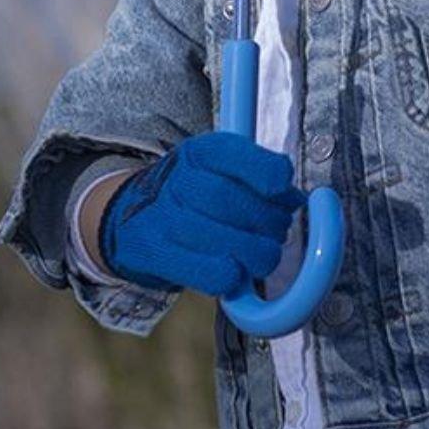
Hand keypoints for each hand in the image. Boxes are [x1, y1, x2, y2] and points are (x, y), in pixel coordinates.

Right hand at [98, 128, 303, 297]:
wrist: (131, 218)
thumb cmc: (194, 196)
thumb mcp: (222, 171)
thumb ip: (260, 178)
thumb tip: (297, 199)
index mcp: (200, 152)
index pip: (231, 153)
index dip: (265, 171)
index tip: (285, 188)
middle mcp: (177, 180)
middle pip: (227, 199)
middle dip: (266, 220)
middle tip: (278, 231)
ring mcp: (162, 218)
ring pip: (218, 237)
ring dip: (256, 252)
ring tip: (263, 255)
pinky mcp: (156, 255)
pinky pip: (205, 272)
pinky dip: (230, 276)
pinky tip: (237, 273)